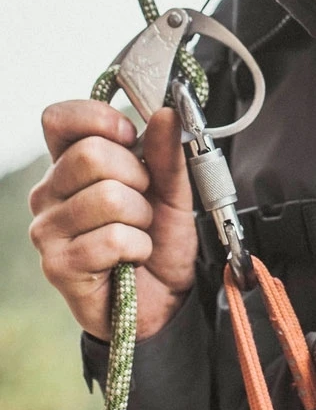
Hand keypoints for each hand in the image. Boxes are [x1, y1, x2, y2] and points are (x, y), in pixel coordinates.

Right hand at [29, 101, 196, 340]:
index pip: (59, 119)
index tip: (131, 137)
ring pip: (106, 197)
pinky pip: (110, 238)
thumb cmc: (162, 237)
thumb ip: (167, 151)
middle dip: (137, 176)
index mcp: (72, 163)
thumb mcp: (174, 188)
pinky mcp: (57, 265)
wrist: (166, 297)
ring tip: (140, 232)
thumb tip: (165, 112)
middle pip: (90, 154)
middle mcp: (49, 192)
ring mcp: (47, 229)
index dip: (99, 119)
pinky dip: (137, 246)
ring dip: (141, 217)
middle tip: (144, 200)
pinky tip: (133, 257)